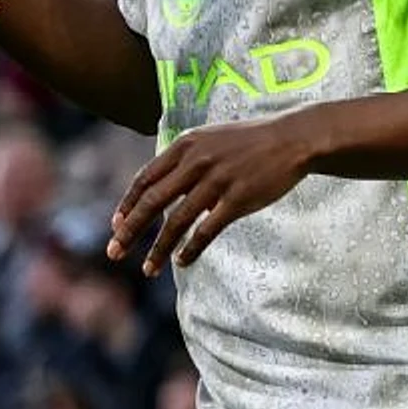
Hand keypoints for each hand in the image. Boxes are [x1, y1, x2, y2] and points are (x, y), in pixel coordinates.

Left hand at [110, 115, 315, 274]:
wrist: (293, 138)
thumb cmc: (251, 141)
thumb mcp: (211, 139)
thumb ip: (184, 160)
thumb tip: (161, 188)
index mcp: (186, 145)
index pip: (145, 179)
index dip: (127, 205)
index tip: (116, 226)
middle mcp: (196, 161)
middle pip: (152, 201)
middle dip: (130, 231)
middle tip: (114, 253)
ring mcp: (217, 180)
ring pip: (176, 221)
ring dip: (159, 248)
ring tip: (148, 269)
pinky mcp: (238, 198)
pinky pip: (207, 229)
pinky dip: (191, 248)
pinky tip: (182, 261)